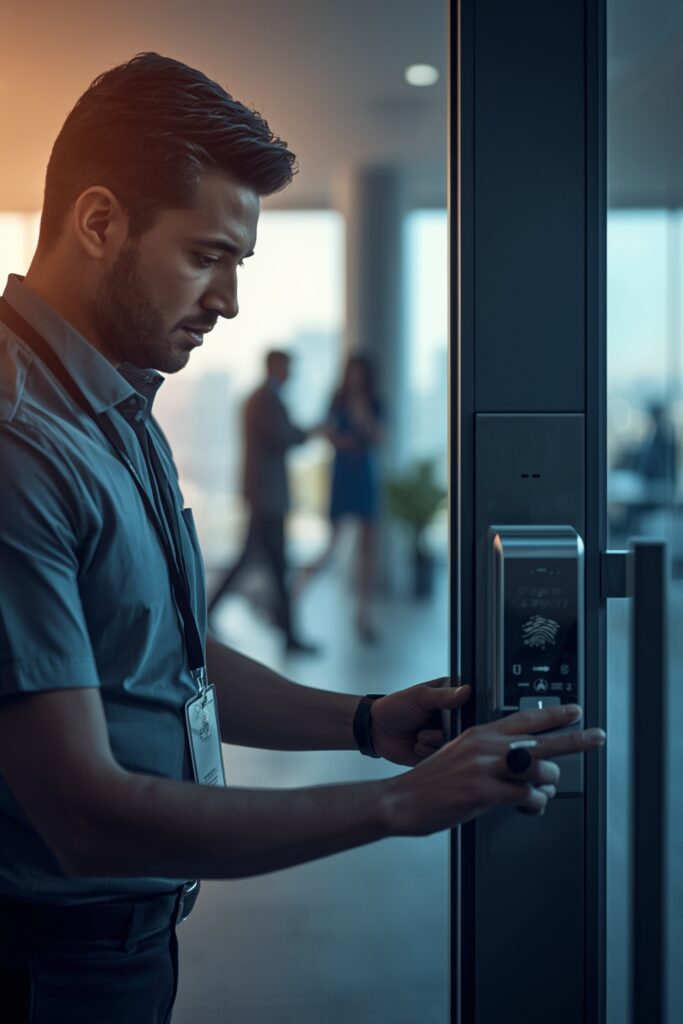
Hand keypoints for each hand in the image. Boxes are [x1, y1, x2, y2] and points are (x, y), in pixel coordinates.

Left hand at [371, 678, 470, 766]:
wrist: (376, 731)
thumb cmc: (396, 707)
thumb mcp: (420, 696)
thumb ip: (444, 696)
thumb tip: (467, 690)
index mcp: (450, 698)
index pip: (470, 705)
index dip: (462, 713)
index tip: (449, 716)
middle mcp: (452, 718)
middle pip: (465, 728)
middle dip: (445, 730)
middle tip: (427, 726)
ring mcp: (445, 735)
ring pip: (455, 744)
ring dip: (434, 741)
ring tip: (419, 735)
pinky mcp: (438, 753)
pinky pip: (443, 757)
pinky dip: (428, 752)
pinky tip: (417, 745)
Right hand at [383, 703, 605, 835]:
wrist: (402, 799)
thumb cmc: (430, 783)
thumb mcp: (459, 755)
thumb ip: (488, 755)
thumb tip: (517, 763)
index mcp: (480, 735)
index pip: (524, 718)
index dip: (553, 714)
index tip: (574, 711)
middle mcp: (486, 747)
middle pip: (541, 740)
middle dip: (575, 739)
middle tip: (597, 737)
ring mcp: (486, 768)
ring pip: (539, 771)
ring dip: (547, 786)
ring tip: (538, 795)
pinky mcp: (484, 792)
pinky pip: (526, 796)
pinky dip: (534, 803)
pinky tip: (528, 806)